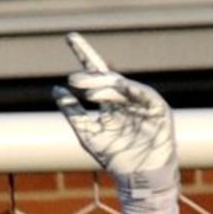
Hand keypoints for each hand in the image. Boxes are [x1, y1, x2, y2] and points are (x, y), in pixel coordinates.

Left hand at [52, 32, 174, 180]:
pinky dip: (131, 90)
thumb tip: (55, 89)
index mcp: (109, 101)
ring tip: (87, 93)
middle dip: (90, 79)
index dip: (83, 54)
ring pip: (120, 87)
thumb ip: (72, 111)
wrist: (138, 176)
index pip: (94, 73)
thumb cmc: (114, 157)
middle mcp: (124, 97)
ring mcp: (141, 101)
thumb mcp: (88, 132)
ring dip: (104, 87)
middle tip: (73, 80)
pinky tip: (119, 87)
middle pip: (105, 78)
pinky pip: (143, 94)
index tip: (69, 37)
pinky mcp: (157, 107)